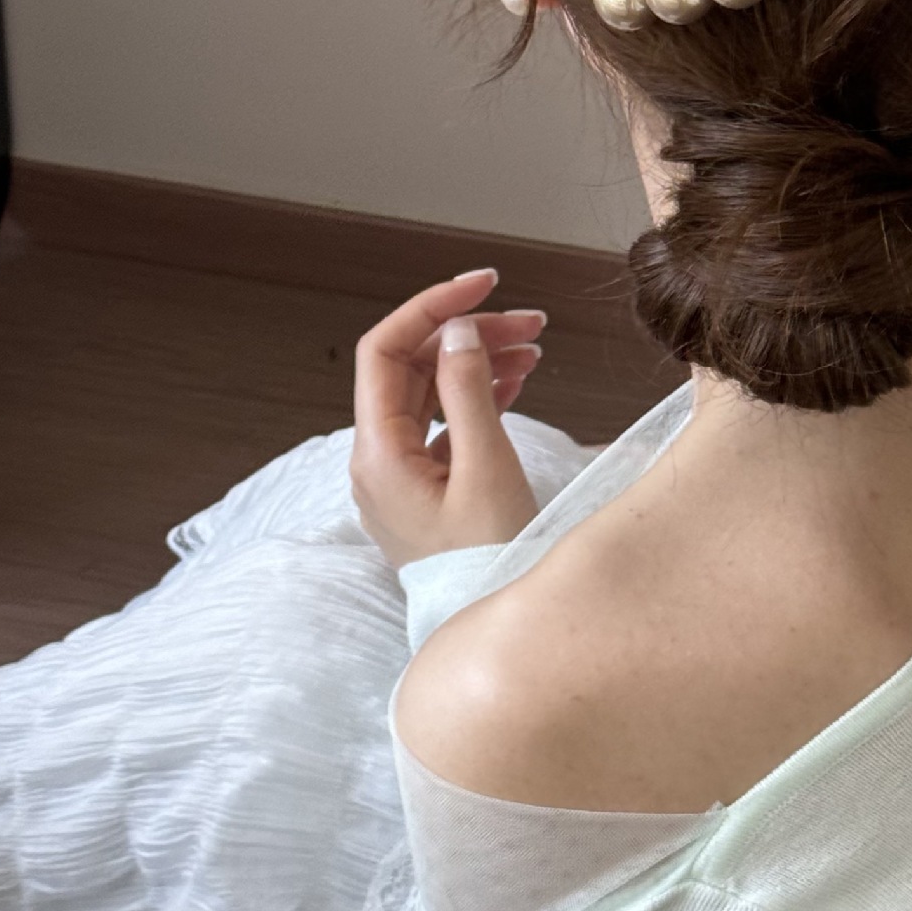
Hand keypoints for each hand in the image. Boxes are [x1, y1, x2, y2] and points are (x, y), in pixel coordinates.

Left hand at [350, 268, 547, 568]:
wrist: (489, 625)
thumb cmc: (489, 561)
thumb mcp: (485, 468)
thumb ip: (468, 391)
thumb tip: (458, 331)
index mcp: (377, 454)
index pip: (385, 350)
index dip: (432, 307)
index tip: (483, 285)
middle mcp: (378, 460)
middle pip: (411, 367)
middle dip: (468, 334)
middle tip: (530, 322)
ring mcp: (400, 475)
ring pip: (430, 392)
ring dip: (477, 361)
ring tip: (534, 348)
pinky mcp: (425, 488)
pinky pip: (442, 422)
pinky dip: (476, 394)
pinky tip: (515, 380)